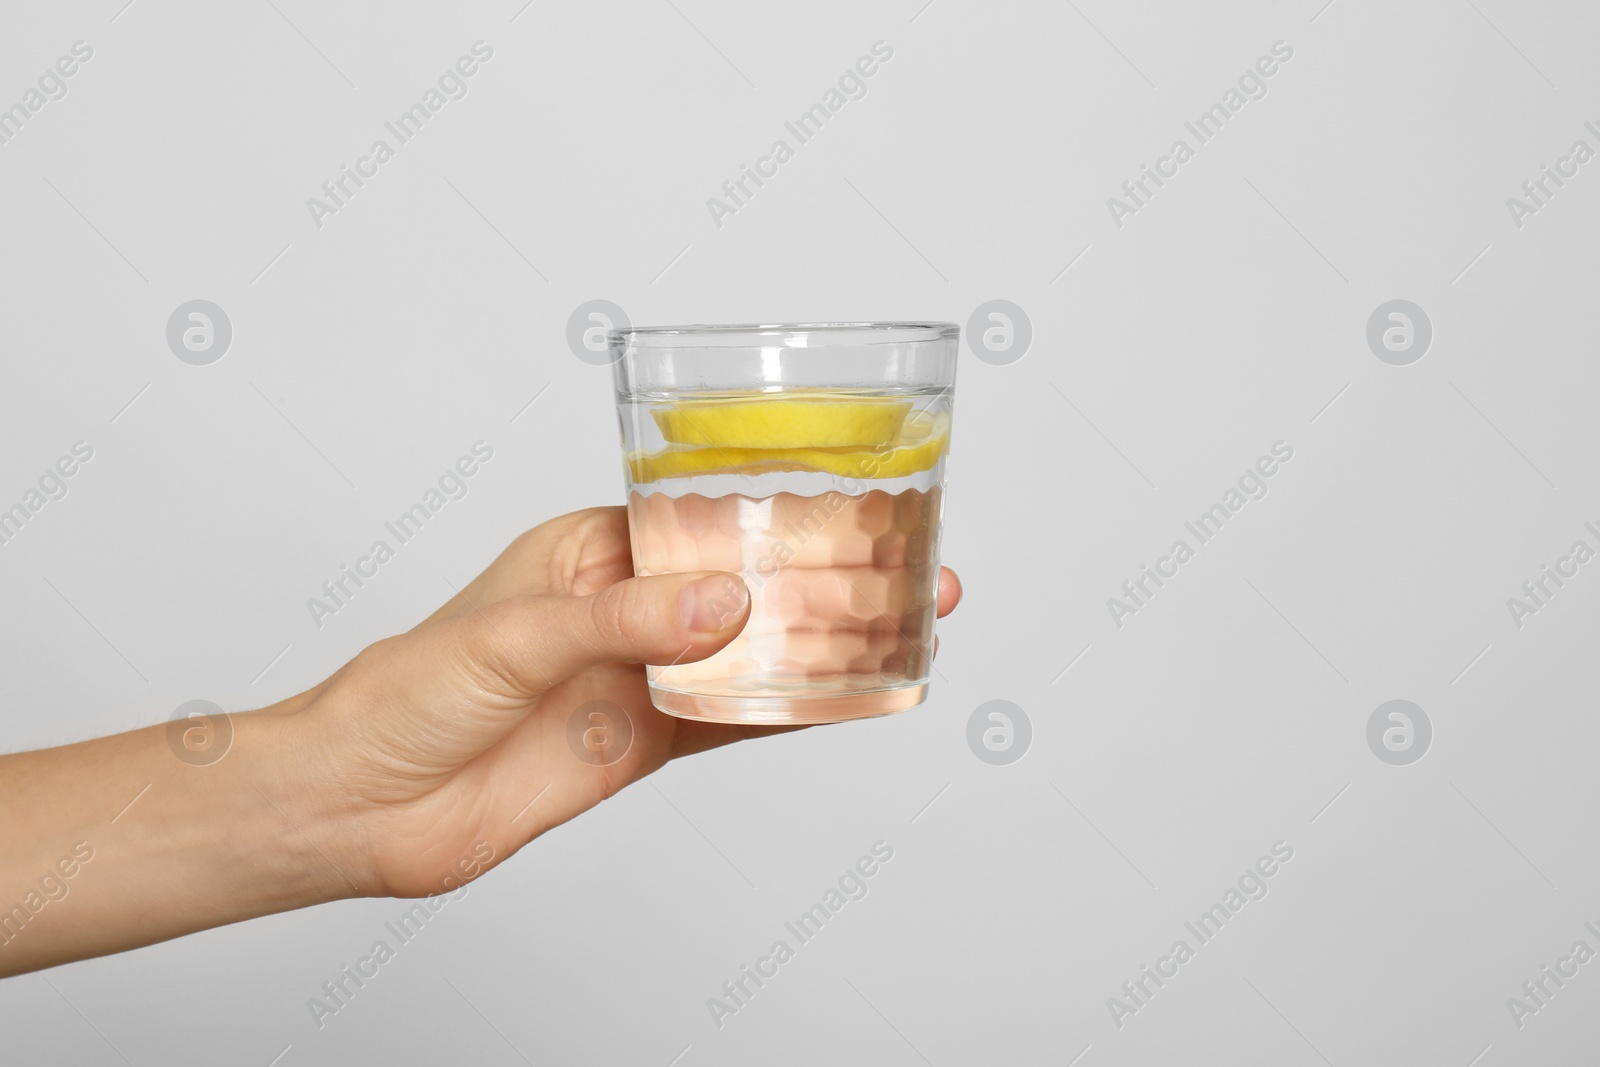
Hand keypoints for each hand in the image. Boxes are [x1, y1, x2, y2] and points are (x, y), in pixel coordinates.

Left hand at [298, 506, 962, 898]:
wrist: (361, 806)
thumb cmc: (406, 693)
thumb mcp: (515, 638)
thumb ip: (624, 622)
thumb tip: (728, 603)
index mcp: (593, 550)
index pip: (704, 514)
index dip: (778, 507)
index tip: (852, 497)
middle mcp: (629, 607)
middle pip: (748, 581)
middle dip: (827, 571)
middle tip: (912, 562)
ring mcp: (644, 676)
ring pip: (756, 650)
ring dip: (827, 639)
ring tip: (910, 620)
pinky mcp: (648, 742)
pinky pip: (736, 720)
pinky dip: (794, 708)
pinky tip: (852, 693)